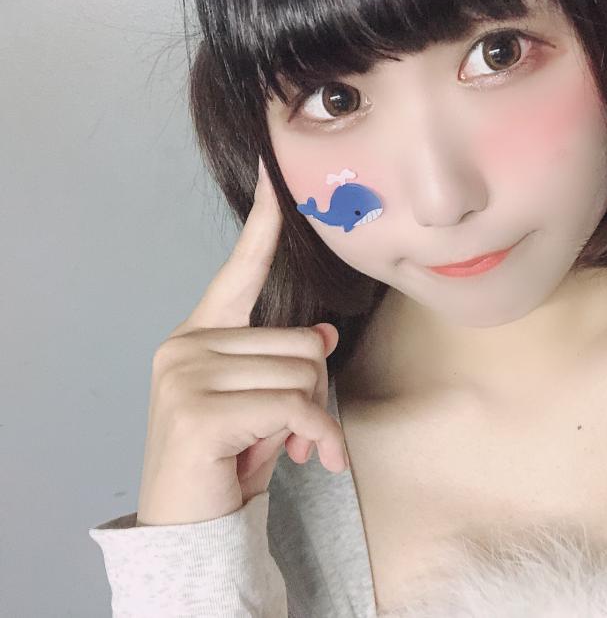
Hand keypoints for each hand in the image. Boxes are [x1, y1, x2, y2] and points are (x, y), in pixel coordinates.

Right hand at [135, 157, 345, 525]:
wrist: (191, 525)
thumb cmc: (228, 459)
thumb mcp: (265, 405)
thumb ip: (286, 364)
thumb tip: (324, 334)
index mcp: (200, 335)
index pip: (240, 271)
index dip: (263, 227)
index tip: (272, 176)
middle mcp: (187, 345)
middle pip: (302, 340)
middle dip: (316, 391)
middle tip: (303, 430)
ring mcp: (187, 374)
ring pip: (303, 372)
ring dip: (315, 417)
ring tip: (298, 447)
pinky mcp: (199, 409)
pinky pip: (294, 407)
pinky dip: (319, 437)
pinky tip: (314, 461)